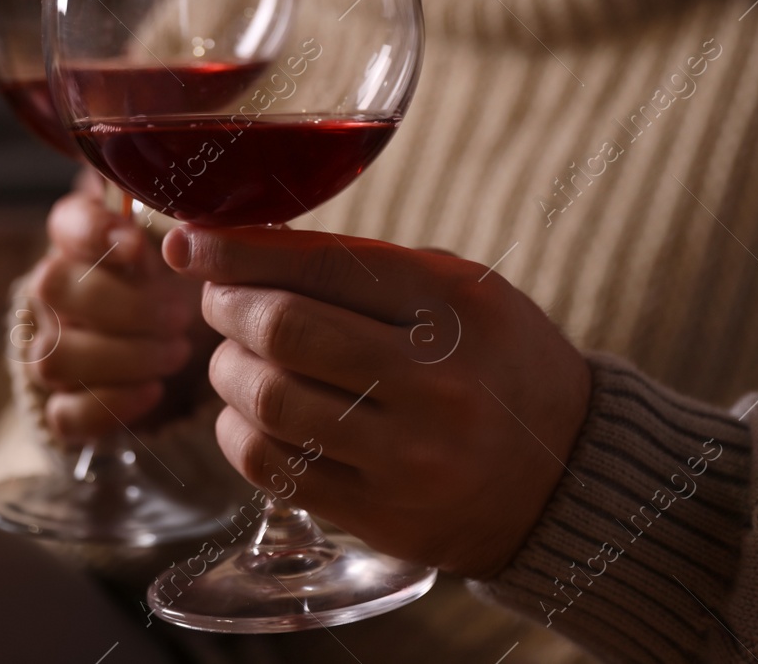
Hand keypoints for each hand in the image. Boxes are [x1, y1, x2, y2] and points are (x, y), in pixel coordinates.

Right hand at [22, 174, 214, 443]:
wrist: (182, 342)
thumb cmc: (185, 281)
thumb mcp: (195, 245)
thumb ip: (191, 224)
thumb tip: (200, 223)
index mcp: (81, 239)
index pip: (66, 222)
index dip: (95, 232)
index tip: (138, 248)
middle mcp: (54, 289)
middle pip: (52, 287)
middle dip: (124, 306)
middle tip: (181, 316)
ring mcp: (51, 346)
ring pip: (54, 355)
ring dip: (123, 358)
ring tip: (177, 352)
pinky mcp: (62, 402)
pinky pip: (64, 413)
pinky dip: (111, 404)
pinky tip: (154, 390)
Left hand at [162, 224, 591, 579]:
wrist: (567, 473)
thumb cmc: (495, 361)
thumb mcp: (458, 291)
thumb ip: (361, 269)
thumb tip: (238, 247)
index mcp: (453, 306)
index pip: (320, 265)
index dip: (237, 249)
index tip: (189, 242)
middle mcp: (435, 381)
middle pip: (284, 329)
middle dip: (226, 305)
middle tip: (217, 300)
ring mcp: (409, 456)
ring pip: (270, 401)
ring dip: (227, 371)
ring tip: (234, 359)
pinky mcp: (383, 515)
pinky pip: (274, 469)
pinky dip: (239, 433)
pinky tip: (249, 416)